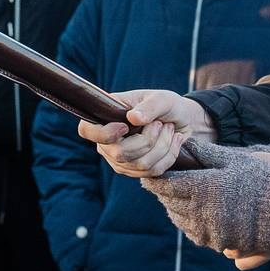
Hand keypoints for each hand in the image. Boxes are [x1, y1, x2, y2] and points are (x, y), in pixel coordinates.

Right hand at [77, 89, 213, 178]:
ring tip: (169, 129)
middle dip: (148, 139)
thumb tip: (133, 118)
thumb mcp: (161, 99)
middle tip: (160, 123)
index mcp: (105, 117)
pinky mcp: (135, 171)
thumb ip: (149, 106)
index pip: (87, 131)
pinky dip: (169, 155)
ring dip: (162, 145)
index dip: (104, 133)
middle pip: (120, 153)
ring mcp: (119, 159)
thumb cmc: (166, 105)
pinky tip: (174, 141)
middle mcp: (107, 142)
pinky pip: (152, 171)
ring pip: (140, 164)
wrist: (182, 120)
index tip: (125, 126)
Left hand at [142, 139, 269, 259]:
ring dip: (175, 207)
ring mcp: (208, 230)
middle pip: (169, 202)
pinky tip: (194, 213)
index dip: (155, 179)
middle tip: (163, 183)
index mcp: (202, 188)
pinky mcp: (217, 243)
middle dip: (164, 192)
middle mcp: (200, 212)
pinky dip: (188, 222)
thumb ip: (206, 154)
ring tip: (177, 197)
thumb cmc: (263, 180)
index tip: (150, 174)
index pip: (165, 185)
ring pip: (178, 219)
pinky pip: (193, 232)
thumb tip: (185, 145)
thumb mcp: (235, 161)